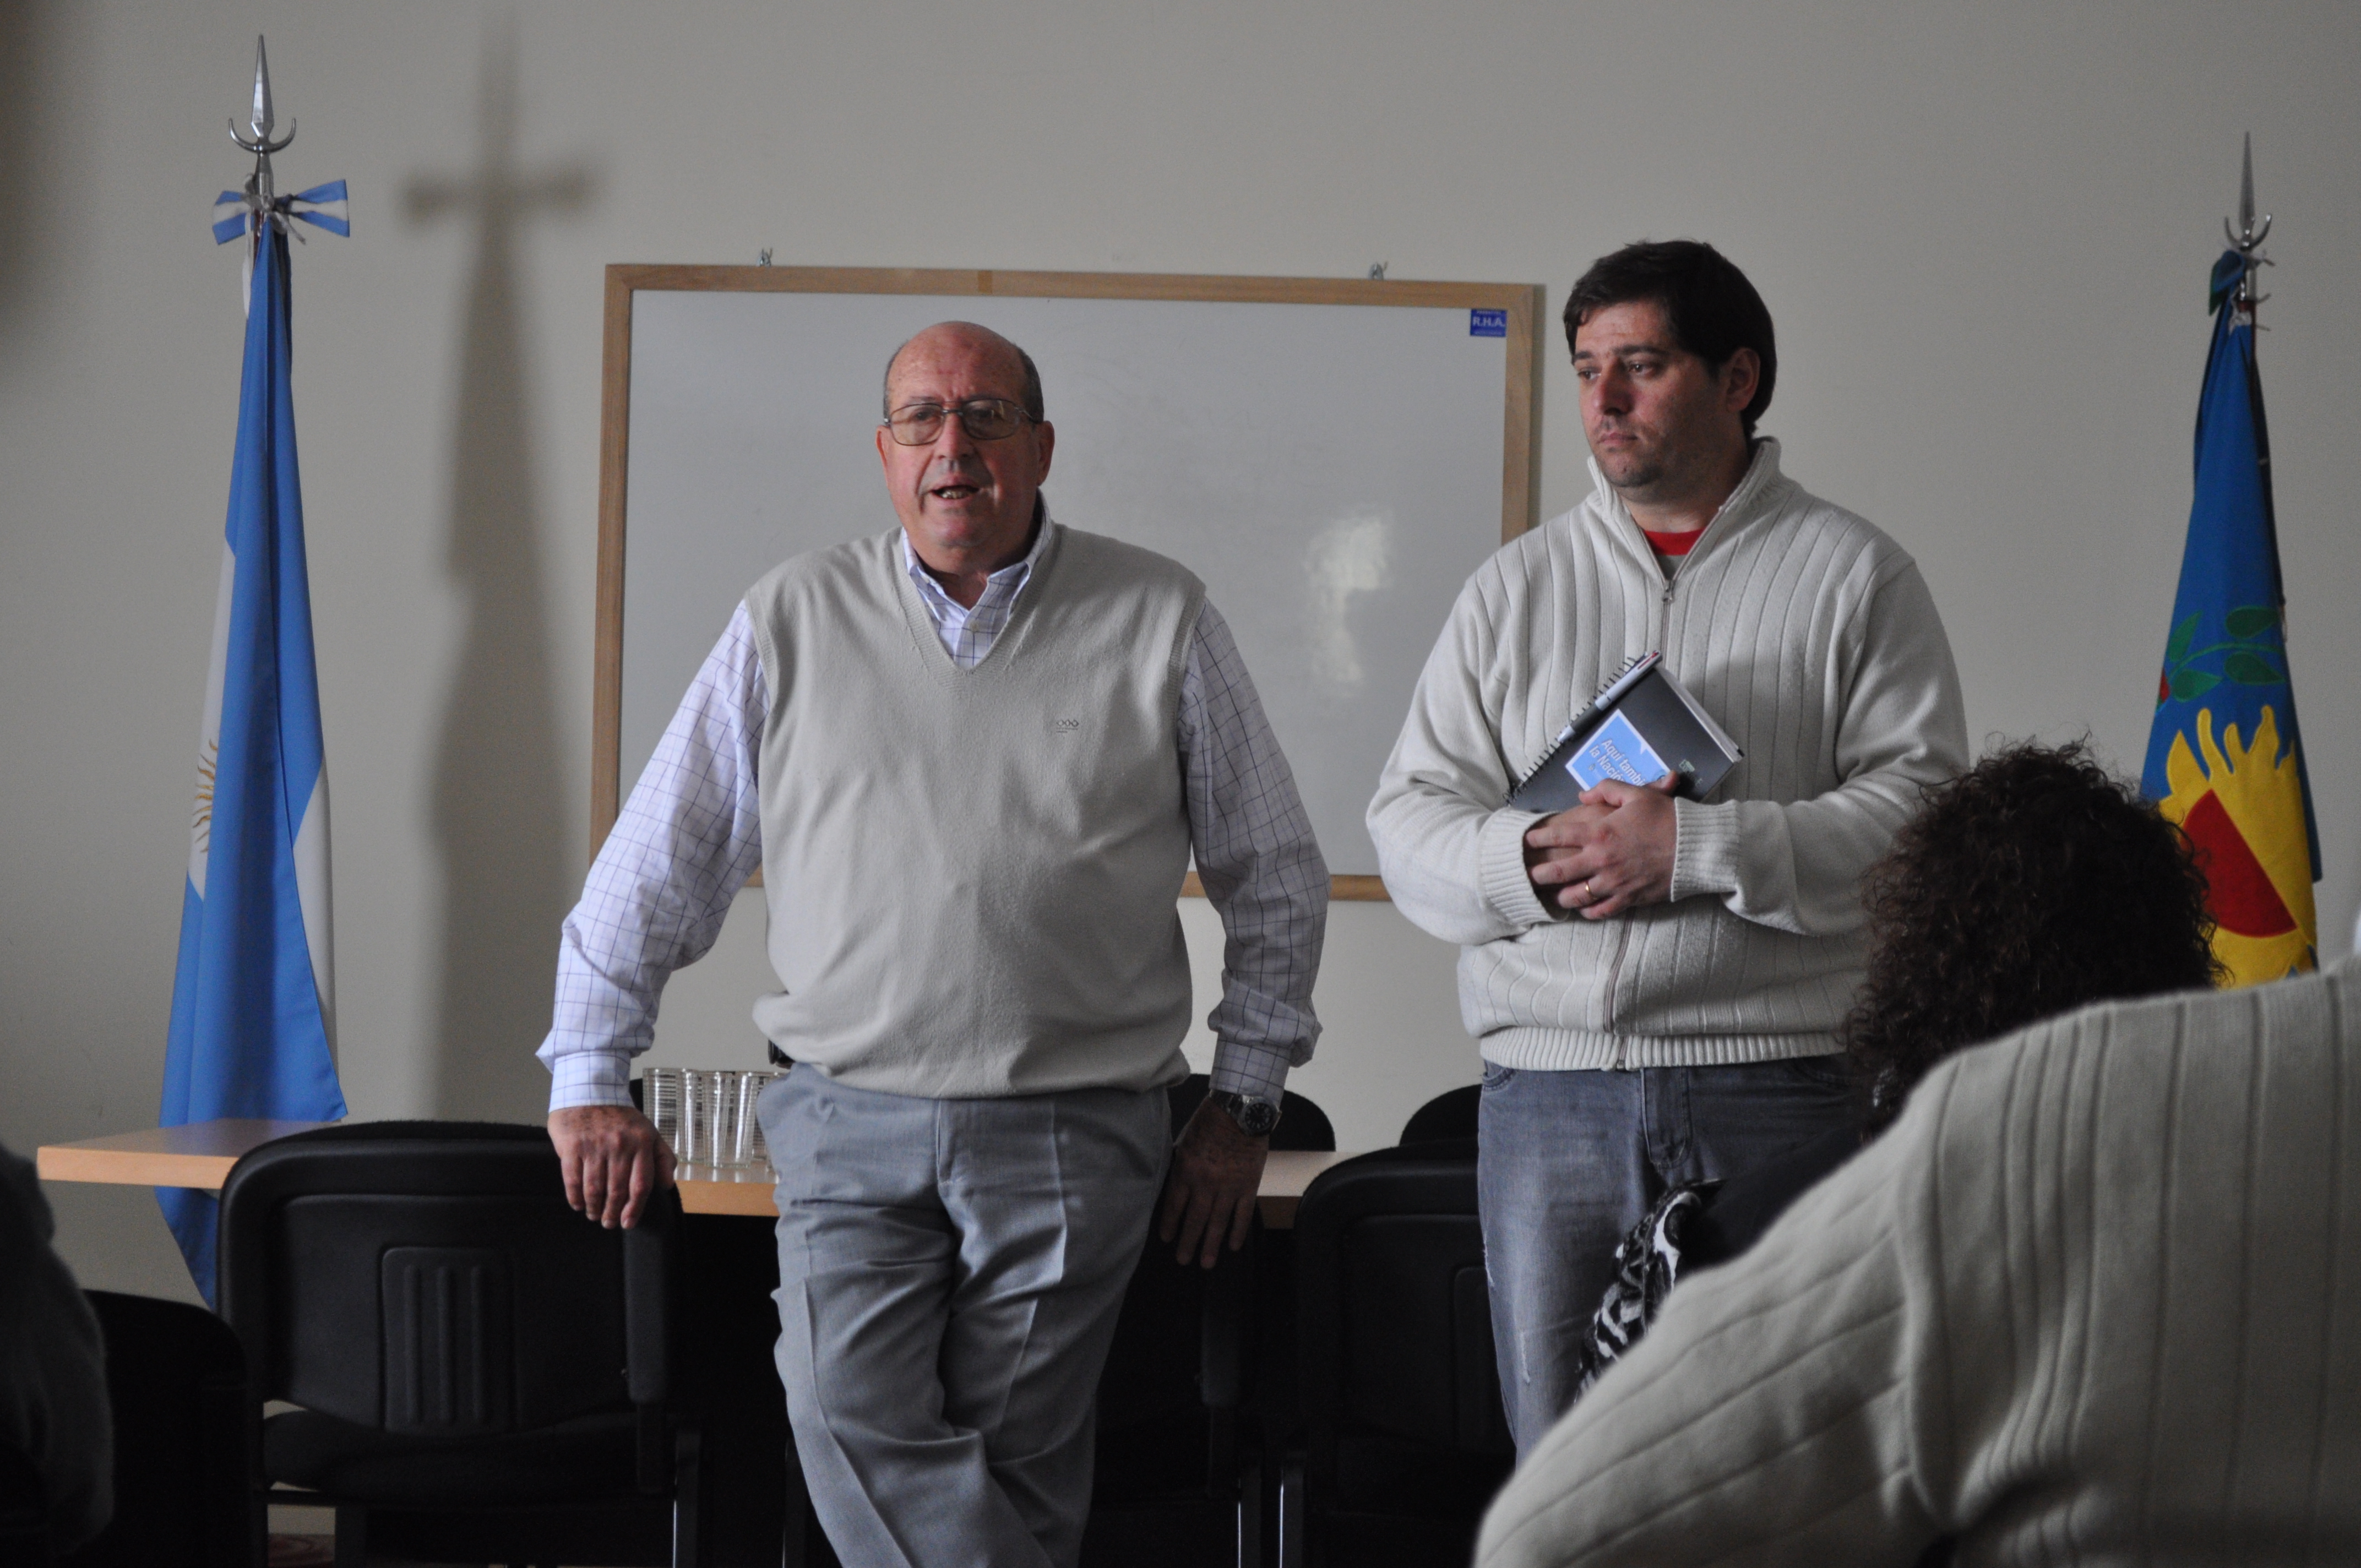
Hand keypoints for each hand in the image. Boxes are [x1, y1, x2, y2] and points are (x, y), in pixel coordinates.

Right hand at [547, 1104, 675, 1228]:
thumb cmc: (622, 1117)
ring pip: (595, 1188)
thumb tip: (667, 1185)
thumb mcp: (649, 1132)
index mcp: (641, 1143)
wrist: (590, 1090)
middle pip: (617, 1190)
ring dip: (594, 1207)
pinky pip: (573, 1179)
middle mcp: (619, 1146)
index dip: (634, 1209)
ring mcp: (595, 1146)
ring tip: (594, 1215)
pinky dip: (575, 1197)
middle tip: (609, 1224)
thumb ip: (662, 1158)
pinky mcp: (572, 1146)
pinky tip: (578, 1204)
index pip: (641, 1185)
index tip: (628, 1223)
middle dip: (613, 1213)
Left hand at [1157, 1099, 1270, 1268]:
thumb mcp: (1184, 1141)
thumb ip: (1180, 1165)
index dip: (1170, 1224)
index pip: (1175, 1205)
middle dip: (1188, 1243)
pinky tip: (1232, 1246)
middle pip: (1195, 1220)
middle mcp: (1205, 1183)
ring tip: (1206, 1263)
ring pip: (1218, 1222)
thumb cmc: (1209, 1121)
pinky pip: (1242, 1214)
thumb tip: (1174, 1185)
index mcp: (1186, 1170)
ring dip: (1211, 1245)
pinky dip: (1237, 1231)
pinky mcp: (1248, 1185)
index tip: (1166, 1238)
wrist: (1240, 1109)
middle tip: (1183, 1260)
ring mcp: (1228, 1186)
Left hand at [1523, 774, 1679, 918]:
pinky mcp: (1629, 899)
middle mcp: (1601, 860)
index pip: (1558, 836)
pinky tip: (1583, 909)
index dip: (1538, 838)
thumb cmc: (1666, 817)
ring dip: (1561, 897)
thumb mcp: (1636, 794)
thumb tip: (1582, 795)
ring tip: (1553, 895)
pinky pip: (1601, 911)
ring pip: (1576, 896)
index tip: (1527, 841)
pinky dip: (1589, 912)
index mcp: (1600, 832)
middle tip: (1528, 875)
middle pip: (1559, 872)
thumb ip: (1606, 789)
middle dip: (1539, 874)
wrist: (1695, 847)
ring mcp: (1614, 882)